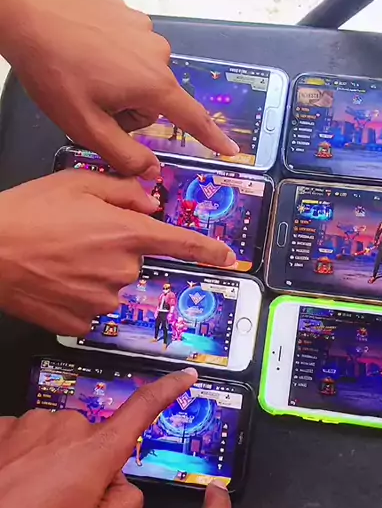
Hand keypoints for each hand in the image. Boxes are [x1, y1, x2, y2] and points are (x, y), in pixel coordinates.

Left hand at [0, 0, 237, 175]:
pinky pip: (129, 47)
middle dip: (129, 110)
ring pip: (141, 74)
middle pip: (156, 100)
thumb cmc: (54, 69)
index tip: (231, 150)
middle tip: (93, 106)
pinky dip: (111, 56)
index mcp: (153, 85)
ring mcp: (143, 29)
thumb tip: (152, 172)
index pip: (192, 119)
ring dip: (119, 83)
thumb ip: (124, 156)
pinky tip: (84, 51)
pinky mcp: (127, 12)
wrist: (26, 10)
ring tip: (84, 74)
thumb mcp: (86, 126)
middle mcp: (158, 55)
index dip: (212, 139)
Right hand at [0, 171, 235, 333]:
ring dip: (95, 274)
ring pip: (112, 286)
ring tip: (59, 259)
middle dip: (114, 250)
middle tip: (77, 238)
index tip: (228, 258)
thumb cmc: (27, 214)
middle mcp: (122, 271)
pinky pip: (91, 308)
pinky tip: (55, 281)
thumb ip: (124, 191)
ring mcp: (102, 302)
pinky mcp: (81, 324)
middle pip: (134, 261)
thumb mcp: (77, 183)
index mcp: (127, 233)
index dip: (208, 251)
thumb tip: (150, 204)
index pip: (181, 244)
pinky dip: (78, 296)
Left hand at [0, 369, 197, 507]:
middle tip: (64, 507)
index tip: (186, 375)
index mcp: (97, 451)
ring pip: (57, 442)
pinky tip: (11, 487)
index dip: (168, 390)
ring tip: (30, 502)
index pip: (142, 409)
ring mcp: (33, 422)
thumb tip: (122, 485)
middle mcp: (68, 425)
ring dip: (52, 465)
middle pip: (93, 442)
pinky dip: (24, 461)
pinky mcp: (5, 426)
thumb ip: (126, 506)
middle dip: (87, 468)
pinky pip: (27, 440)